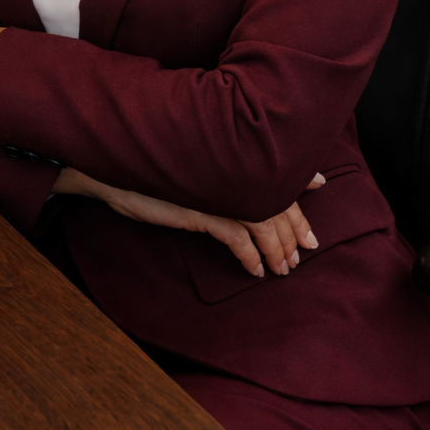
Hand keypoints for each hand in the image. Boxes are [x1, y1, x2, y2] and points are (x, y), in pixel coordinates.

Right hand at [51, 169, 325, 277]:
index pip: (272, 170)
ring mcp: (213, 189)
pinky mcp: (197, 208)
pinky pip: (235, 236)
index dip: (299, 181)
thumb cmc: (146, 167)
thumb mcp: (187, 169)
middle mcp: (225, 171)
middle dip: (295, 227)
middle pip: (275, 200)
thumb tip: (241, 179)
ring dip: (277, 247)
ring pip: (262, 221)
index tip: (320, 186)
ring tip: (284, 267)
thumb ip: (216, 172)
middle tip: (308, 248)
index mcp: (226, 159)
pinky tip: (255, 270)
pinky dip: (249, 255)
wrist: (109, 170)